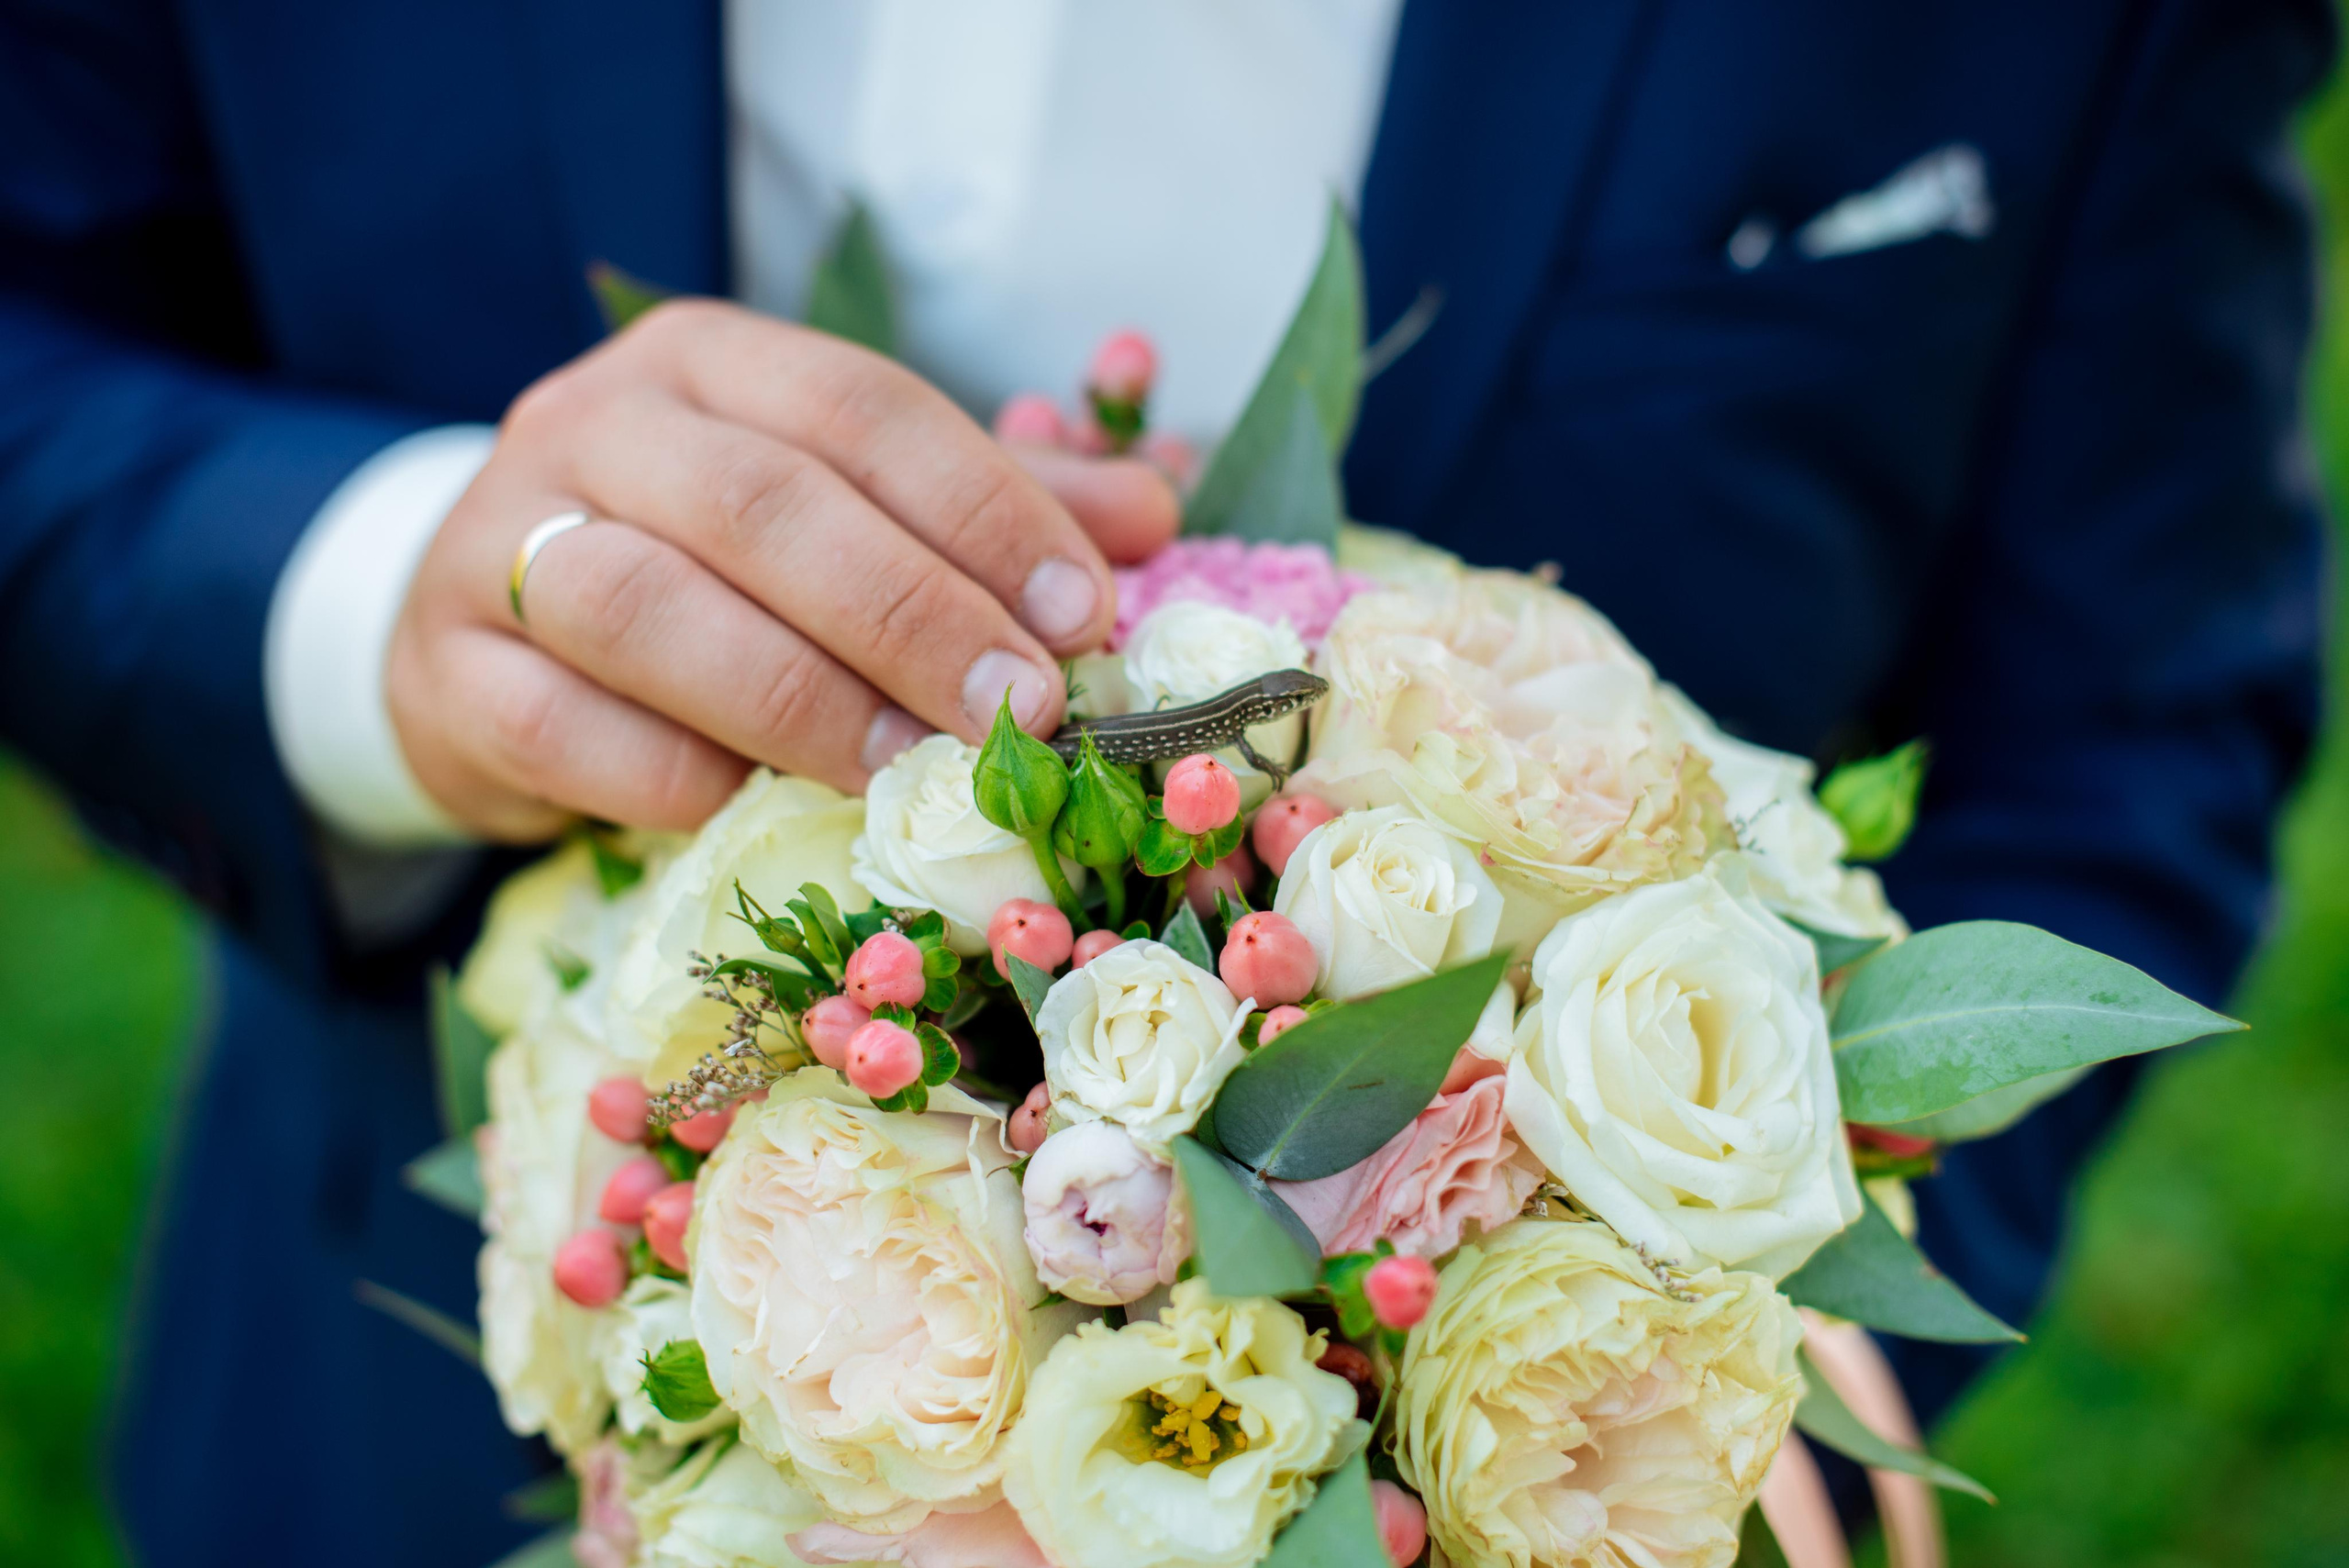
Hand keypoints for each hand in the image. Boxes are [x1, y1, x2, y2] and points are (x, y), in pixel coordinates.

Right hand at [387, 299, 1178, 839]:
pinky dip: (666, 774)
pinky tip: (749, 810)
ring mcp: (497, 544)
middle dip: (911, 613)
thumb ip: (981, 506)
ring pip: (645, 604)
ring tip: (903, 773)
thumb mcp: (843, 509)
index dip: (981, 509)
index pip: (861, 409)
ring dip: (796, 696)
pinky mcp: (444, 673)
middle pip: (762, 504)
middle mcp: (594, 425)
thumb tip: (1154, 510)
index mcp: (711, 363)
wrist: (482, 637)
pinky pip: (558, 725)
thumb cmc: (704, 571)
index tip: (1083, 612)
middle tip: (1019, 712)